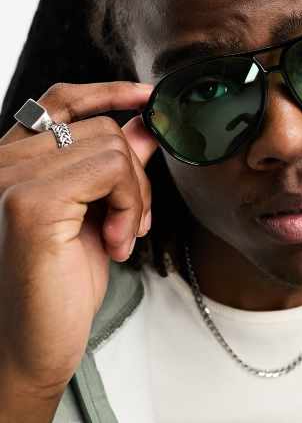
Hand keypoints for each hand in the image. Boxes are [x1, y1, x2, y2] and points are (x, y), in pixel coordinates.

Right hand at [0, 82, 157, 412]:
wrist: (28, 350)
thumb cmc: (56, 286)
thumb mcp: (95, 212)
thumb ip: (114, 164)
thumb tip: (143, 125)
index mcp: (14, 160)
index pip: (60, 100)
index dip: (108, 91)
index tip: (146, 97)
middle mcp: (2, 161)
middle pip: (101, 127)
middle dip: (134, 175)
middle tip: (130, 223)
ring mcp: (10, 177)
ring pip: (112, 146)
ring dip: (134, 196)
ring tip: (120, 237)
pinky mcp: (29, 203)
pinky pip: (111, 169)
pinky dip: (129, 204)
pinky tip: (115, 244)